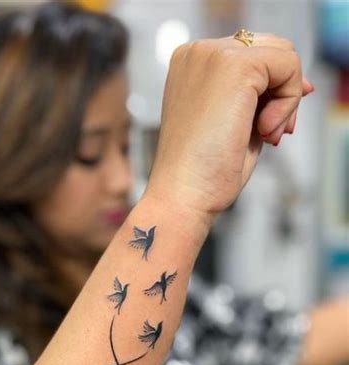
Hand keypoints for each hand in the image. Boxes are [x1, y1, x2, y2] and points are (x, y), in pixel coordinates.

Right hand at [146, 33, 313, 218]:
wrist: (183, 195)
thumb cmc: (203, 172)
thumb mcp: (233, 123)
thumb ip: (257, 99)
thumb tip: (301, 85)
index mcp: (191, 65)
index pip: (251, 55)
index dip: (272, 89)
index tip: (269, 128)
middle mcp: (198, 52)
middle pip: (270, 48)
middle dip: (283, 92)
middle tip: (274, 134)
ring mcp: (214, 54)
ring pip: (283, 55)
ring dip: (286, 99)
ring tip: (267, 136)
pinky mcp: (235, 65)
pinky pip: (288, 67)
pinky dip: (288, 103)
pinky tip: (264, 131)